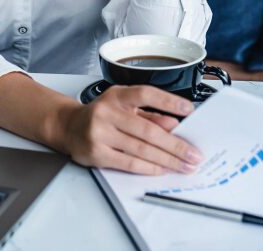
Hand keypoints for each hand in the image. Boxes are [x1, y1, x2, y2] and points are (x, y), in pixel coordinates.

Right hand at [58, 85, 202, 174]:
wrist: (68, 126)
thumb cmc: (101, 115)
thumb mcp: (123, 106)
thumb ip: (148, 114)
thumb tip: (174, 124)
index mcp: (116, 96)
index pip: (145, 94)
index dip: (168, 101)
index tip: (188, 109)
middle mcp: (106, 112)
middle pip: (147, 130)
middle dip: (175, 145)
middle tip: (193, 154)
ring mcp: (100, 133)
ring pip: (140, 149)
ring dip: (166, 160)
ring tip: (183, 165)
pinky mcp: (96, 153)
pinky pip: (128, 162)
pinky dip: (148, 167)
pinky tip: (161, 169)